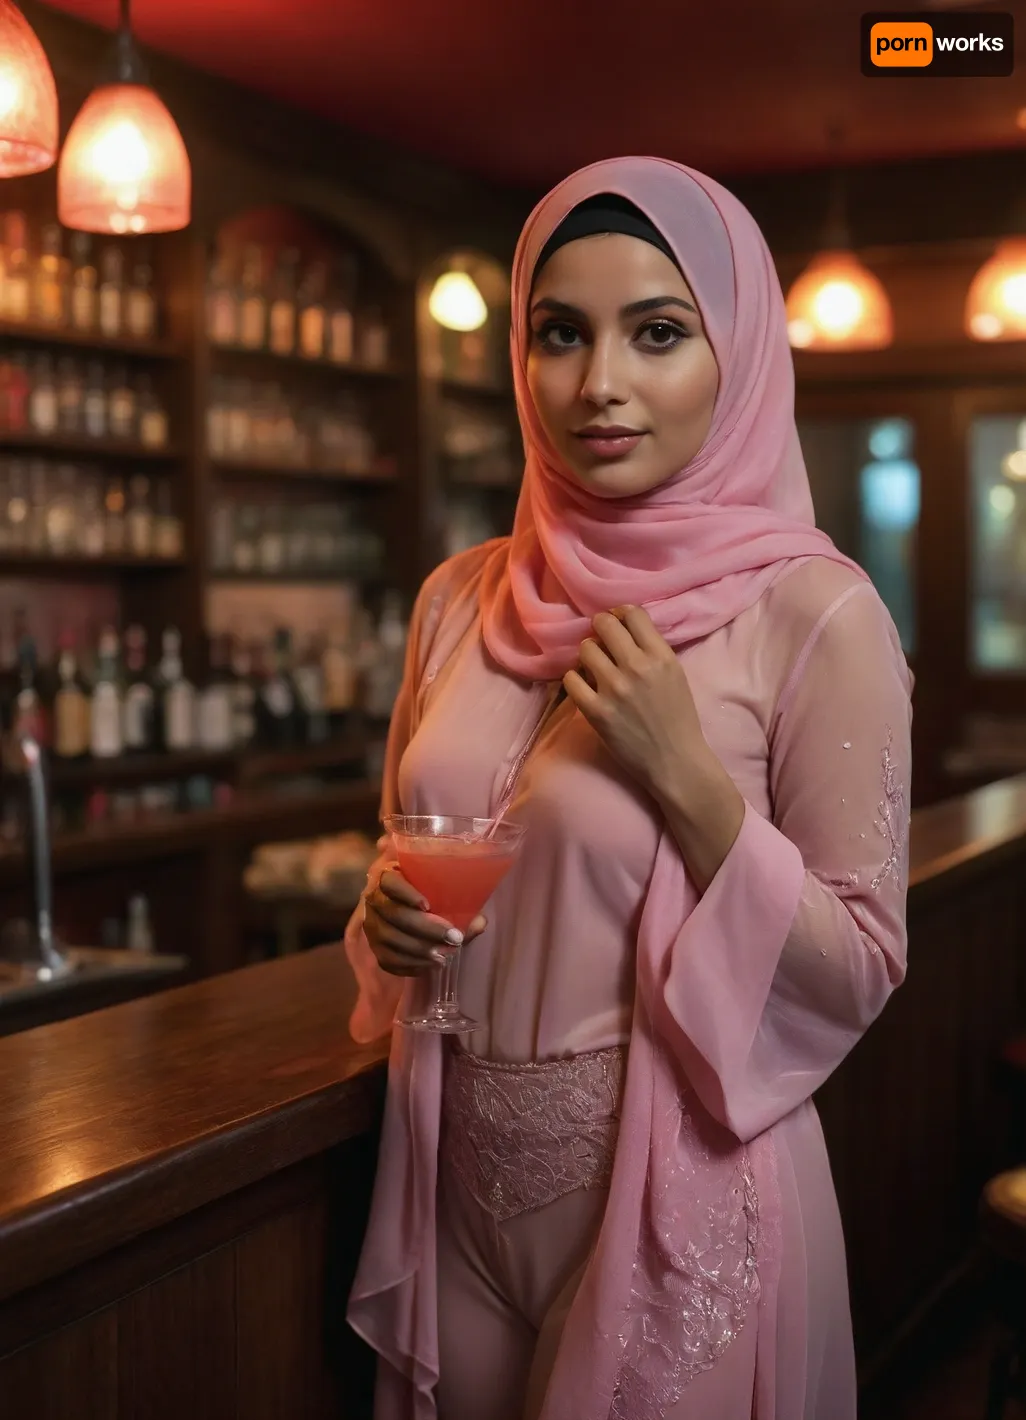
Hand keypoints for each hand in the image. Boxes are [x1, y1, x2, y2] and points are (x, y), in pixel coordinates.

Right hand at [363, 866, 486, 976]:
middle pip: (394, 915)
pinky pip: (387, 959)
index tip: (428, 906)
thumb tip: (480, 922)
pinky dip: (409, 965)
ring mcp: (371, 924)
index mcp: (387, 875)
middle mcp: (373, 899)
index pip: (389, 882)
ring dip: (418, 950)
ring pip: (389, 939)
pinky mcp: (374, 947)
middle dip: (425, 929)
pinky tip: (430, 965)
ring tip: (444, 956)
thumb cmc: (428, 891)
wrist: (407, 908)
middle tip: (453, 938)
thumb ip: (459, 901)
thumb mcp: (440, 888)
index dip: (406, 893)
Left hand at [563, 605, 709, 797]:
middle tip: (601, 642)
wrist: (674, 760)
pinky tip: (584, 687)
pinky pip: (571, 679)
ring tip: (594, 667)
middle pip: (604, 624)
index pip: (633, 613)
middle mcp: (637, 666)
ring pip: (586, 649)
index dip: (621, 614)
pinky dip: (575, 680)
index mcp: (661, 656)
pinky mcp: (596, 710)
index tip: (618, 624)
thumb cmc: (678, 719)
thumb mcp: (675, 675)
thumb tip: (625, 630)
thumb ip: (653, 651)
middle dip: (600, 629)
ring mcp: (614, 688)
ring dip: (588, 655)